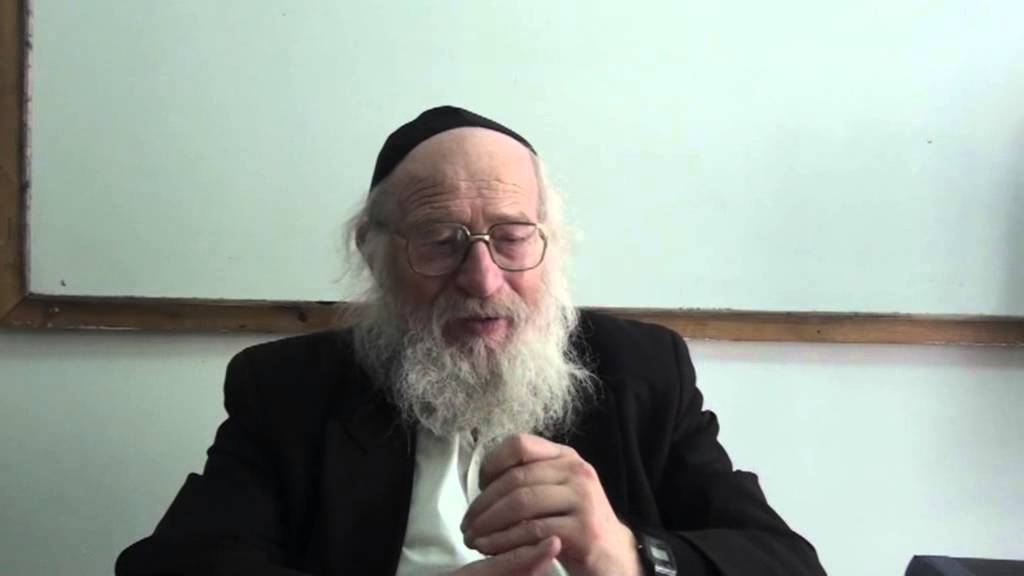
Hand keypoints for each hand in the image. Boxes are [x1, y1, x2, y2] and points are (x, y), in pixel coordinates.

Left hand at [460, 434, 641, 575]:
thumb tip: (484, 482)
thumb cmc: (575, 523)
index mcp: (566, 457)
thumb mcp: (557, 491)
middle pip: (516, 479)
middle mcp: (577, 471)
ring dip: (489, 524)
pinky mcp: (583, 529)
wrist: (613, 556)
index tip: (478, 487)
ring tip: (473, 539)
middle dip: (483, 504)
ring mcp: (583, 499)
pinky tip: (491, 549)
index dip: (492, 463)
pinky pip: (532, 531)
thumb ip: (530, 478)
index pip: (520, 443)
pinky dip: (504, 541)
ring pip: (521, 503)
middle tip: (466, 525)